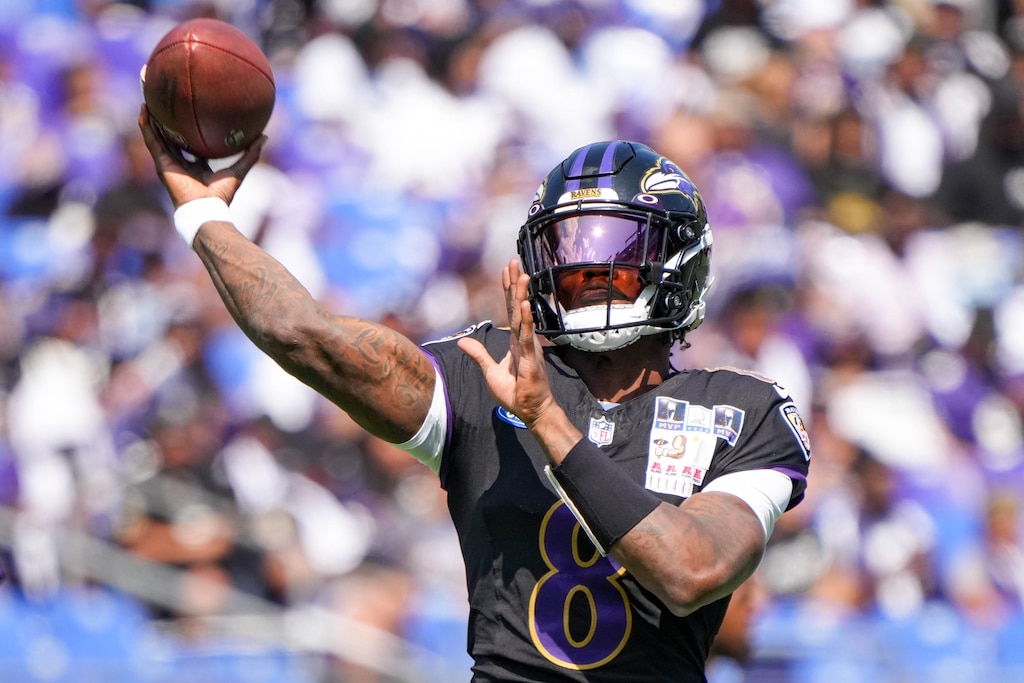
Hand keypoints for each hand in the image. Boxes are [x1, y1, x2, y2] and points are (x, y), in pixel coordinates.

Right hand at [138, 104, 264, 208]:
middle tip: (165, 99)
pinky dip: (146, 124)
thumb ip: (251, 154)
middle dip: (167, 119)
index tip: (190, 112)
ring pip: (156, 134)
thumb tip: (264, 136)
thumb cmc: (221, 194)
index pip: (190, 144)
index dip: (189, 130)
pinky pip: (151, 139)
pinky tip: (145, 108)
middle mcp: (179, 162)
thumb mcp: (239, 169)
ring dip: (151, 117)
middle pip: (170, 136)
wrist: (205, 208)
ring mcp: (168, 162)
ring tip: (149, 96)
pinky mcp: (160, 162)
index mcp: (195, 165)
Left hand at [458, 260, 557, 427]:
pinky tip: (524, 305)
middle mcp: (524, 340)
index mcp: (516, 341)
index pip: (510, 311)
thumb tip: (461, 341)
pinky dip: (525, 321)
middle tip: (514, 262)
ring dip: (521, 296)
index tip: (507, 270)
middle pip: (517, 307)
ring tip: (522, 275)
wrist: (532, 411)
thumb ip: (478, 355)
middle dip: (515, 284)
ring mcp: (529, 348)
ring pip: (523, 317)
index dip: (508, 290)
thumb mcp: (490, 372)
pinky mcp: (531, 360)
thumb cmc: (516, 393)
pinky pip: (526, 337)